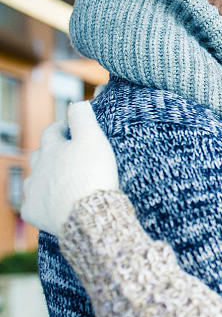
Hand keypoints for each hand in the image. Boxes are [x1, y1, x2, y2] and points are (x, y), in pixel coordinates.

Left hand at [21, 102, 118, 234]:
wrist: (87, 213)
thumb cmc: (92, 174)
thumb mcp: (94, 139)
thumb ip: (83, 117)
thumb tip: (78, 103)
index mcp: (52, 148)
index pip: (52, 131)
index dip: (61, 128)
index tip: (69, 128)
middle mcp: (38, 167)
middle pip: (39, 155)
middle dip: (50, 152)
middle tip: (66, 155)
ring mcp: (34, 191)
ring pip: (34, 180)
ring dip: (44, 178)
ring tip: (60, 182)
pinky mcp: (33, 212)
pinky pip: (33, 205)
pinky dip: (42, 203)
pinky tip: (53, 206)